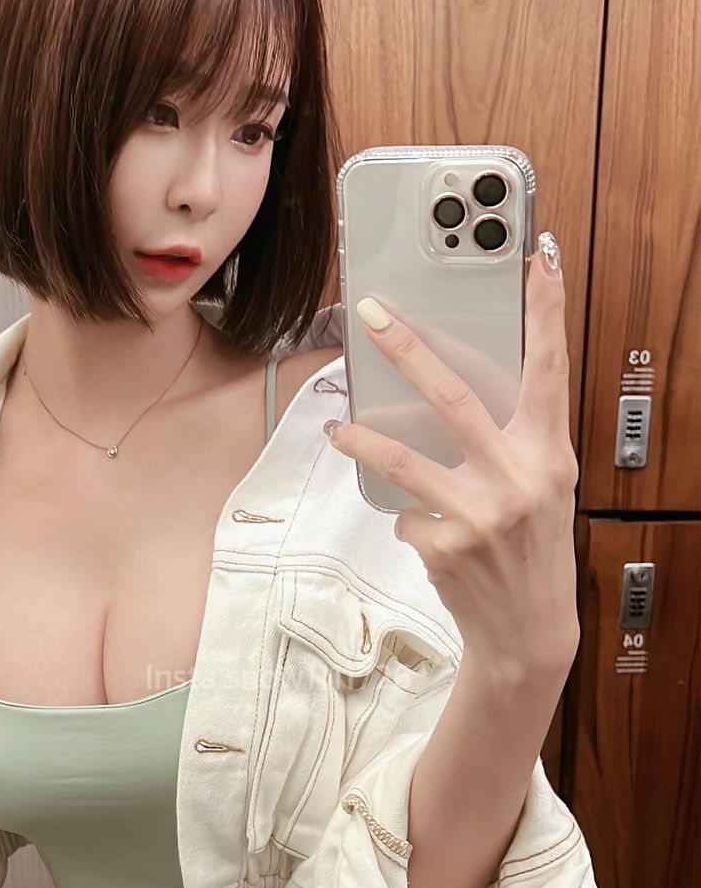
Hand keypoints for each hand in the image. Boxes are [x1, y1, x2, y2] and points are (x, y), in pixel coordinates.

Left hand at [327, 230, 580, 682]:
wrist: (527, 630)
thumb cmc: (533, 551)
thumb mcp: (543, 489)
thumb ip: (515, 443)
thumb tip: (452, 395)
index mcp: (549, 454)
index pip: (549, 369)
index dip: (546, 312)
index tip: (539, 256)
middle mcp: (518, 478)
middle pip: (454, 397)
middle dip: (408, 351)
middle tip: (372, 314)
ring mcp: (478, 513)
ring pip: (403, 458)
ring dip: (362, 437)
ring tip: (338, 427)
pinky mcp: (444, 544)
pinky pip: (405, 513)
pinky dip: (407, 518)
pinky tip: (424, 533)